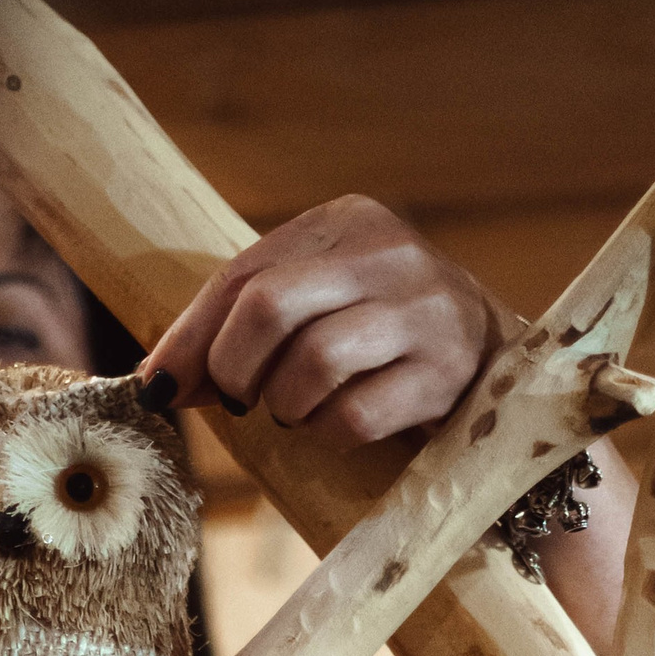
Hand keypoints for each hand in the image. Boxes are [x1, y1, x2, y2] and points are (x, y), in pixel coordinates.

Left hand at [137, 196, 517, 449]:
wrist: (495, 361)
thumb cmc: (380, 337)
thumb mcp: (318, 302)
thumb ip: (242, 322)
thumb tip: (158, 380)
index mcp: (347, 222)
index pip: (242, 275)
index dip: (190, 339)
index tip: (161, 386)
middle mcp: (389, 255)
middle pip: (268, 309)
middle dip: (235, 371)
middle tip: (244, 399)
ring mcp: (424, 313)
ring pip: (310, 365)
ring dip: (285, 406)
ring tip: (297, 410)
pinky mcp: (444, 376)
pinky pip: (353, 416)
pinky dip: (328, 433)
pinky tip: (336, 426)